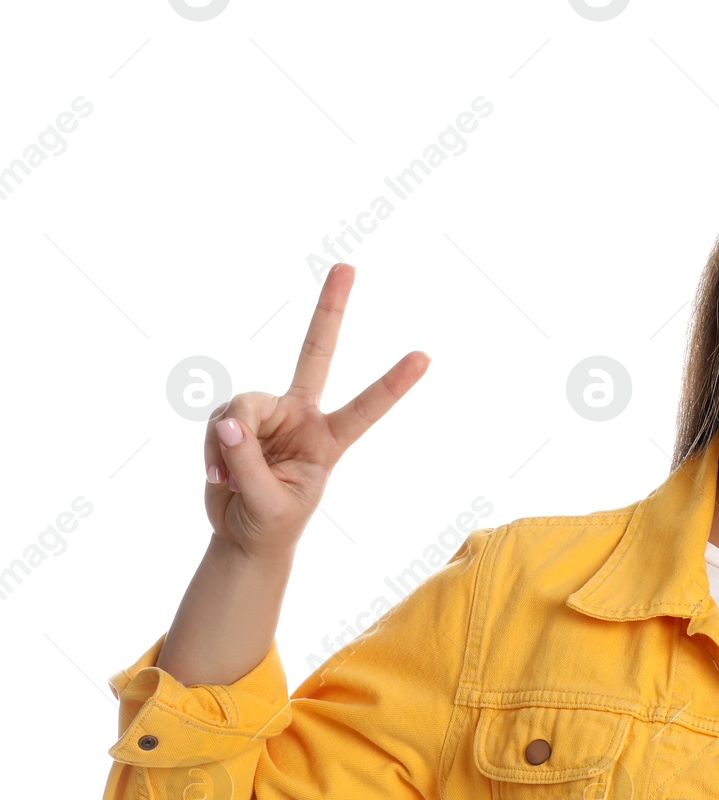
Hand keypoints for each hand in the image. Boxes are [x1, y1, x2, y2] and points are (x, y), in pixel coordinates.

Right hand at [203, 264, 429, 561]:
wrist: (244, 534)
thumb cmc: (271, 523)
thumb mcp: (268, 503)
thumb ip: (247, 461)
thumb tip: (228, 420)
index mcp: (329, 440)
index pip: (367, 408)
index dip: (393, 384)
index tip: (425, 357)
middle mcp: (303, 416)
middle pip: (315, 354)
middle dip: (330, 310)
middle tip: (347, 266)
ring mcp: (270, 413)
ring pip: (242, 404)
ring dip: (227, 443)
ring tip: (229, 478)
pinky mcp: (237, 419)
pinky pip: (218, 419)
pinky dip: (212, 448)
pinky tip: (218, 474)